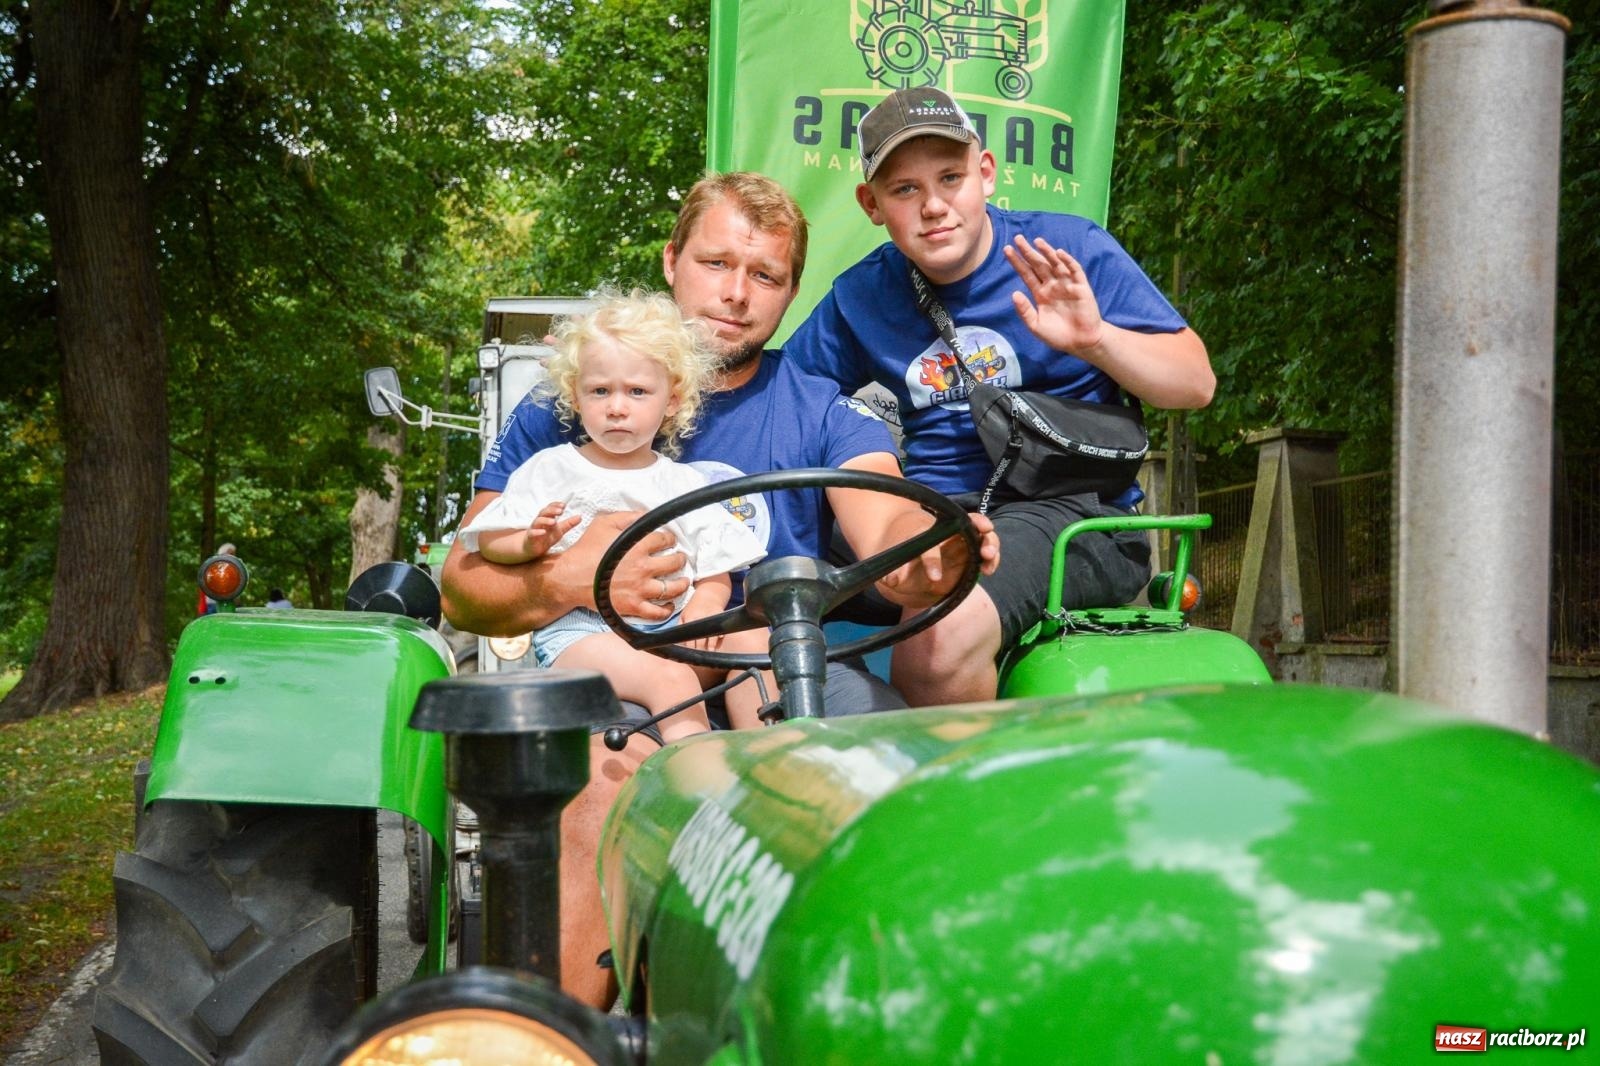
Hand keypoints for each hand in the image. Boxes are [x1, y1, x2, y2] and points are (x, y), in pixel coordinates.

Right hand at [523, 502, 580, 557]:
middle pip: (544, 512)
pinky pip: (532, 533)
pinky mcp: (531, 538)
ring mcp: (534, 529)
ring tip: (554, 522)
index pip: (550, 508)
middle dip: (552, 510)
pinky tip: (543, 532)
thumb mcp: (559, 530)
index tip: (564, 505)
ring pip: (538, 521)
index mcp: (547, 518)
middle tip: (560, 511)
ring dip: (545, 520)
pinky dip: (537, 532)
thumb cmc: (546, 537)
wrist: (533, 548)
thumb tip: (580, 517)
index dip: (556, 505)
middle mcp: (540, 521)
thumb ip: (569, 524)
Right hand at [569, 512, 687, 620]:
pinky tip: (668, 604)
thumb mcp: (603, 523)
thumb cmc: (585, 549)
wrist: (569, 578)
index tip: (669, 540)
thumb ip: (628, 517)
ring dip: (682, 583)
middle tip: (678, 559)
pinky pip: (657, 612)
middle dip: (680, 559)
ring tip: (683, 581)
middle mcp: (643, 567)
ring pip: (672, 588)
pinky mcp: (633, 606)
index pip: (665, 539)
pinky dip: (666, 609)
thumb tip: (647, 515)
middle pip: (674, 563)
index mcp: (637, 545)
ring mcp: (639, 589)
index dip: (670, 538)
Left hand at [677, 595, 723, 651]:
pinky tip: (718, 642)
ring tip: (710, 653)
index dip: (690, 650)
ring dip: (712, 647)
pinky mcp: (721, 618)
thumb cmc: (694, 607)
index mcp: (690, 620)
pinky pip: (721, 632)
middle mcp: (701, 619)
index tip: (690, 656)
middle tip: (700, 658)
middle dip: (701, 651)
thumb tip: (678, 643)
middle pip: (701, 642)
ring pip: (713, 638)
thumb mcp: (683, 615)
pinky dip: (720, 638)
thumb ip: (680, 628)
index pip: (689, 640)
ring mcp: (712, 618)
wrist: (709, 594)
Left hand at [877, 511, 999, 606]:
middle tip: (984, 549)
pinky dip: (991, 559)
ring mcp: (960, 542)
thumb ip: (893, 573)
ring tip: (989, 557)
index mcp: (923, 536)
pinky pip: (985, 552)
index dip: (932, 561)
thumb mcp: (894, 566)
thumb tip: (891, 579)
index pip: (928, 546)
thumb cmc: (903, 558)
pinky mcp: (970, 554)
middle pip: (965, 525)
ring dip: (990, 543)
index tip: (934, 577)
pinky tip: (989, 570)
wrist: (912, 556)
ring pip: (980, 535)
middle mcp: (945, 534)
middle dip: (977, 531)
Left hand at [1004, 235, 1106, 356]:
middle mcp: (1052, 286)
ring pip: (1055, 264)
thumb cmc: (1058, 335)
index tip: (1007, 249)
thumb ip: (1025, 311)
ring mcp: (1066, 284)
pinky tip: (1058, 253)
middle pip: (1038, 265)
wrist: (1081, 343)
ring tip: (1036, 241)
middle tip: (1018, 238)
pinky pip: (1074, 270)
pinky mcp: (1081, 287)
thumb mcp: (1036, 326)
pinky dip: (1067, 261)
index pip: (1027, 273)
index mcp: (1040, 293)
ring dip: (1047, 252)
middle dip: (1028, 252)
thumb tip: (1014, 293)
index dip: (1017, 262)